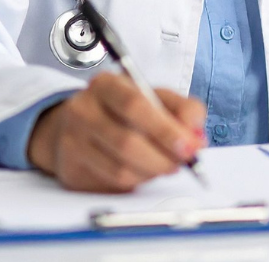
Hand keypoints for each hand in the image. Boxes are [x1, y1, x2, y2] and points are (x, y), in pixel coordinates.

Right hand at [26, 73, 206, 191]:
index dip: (165, 129)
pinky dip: (137, 181)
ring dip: (153, 172)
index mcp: (106, 85)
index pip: (135, 105)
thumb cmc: (124, 110)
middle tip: (184, 162)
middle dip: (163, 157)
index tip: (188, 146)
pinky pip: (112, 184)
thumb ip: (183, 110)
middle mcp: (83, 110)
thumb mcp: (155, 97)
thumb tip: (196, 136)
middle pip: (127, 142)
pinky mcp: (72, 170)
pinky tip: (144, 171)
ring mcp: (72, 142)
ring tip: (166, 165)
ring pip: (121, 169)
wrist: (76, 126)